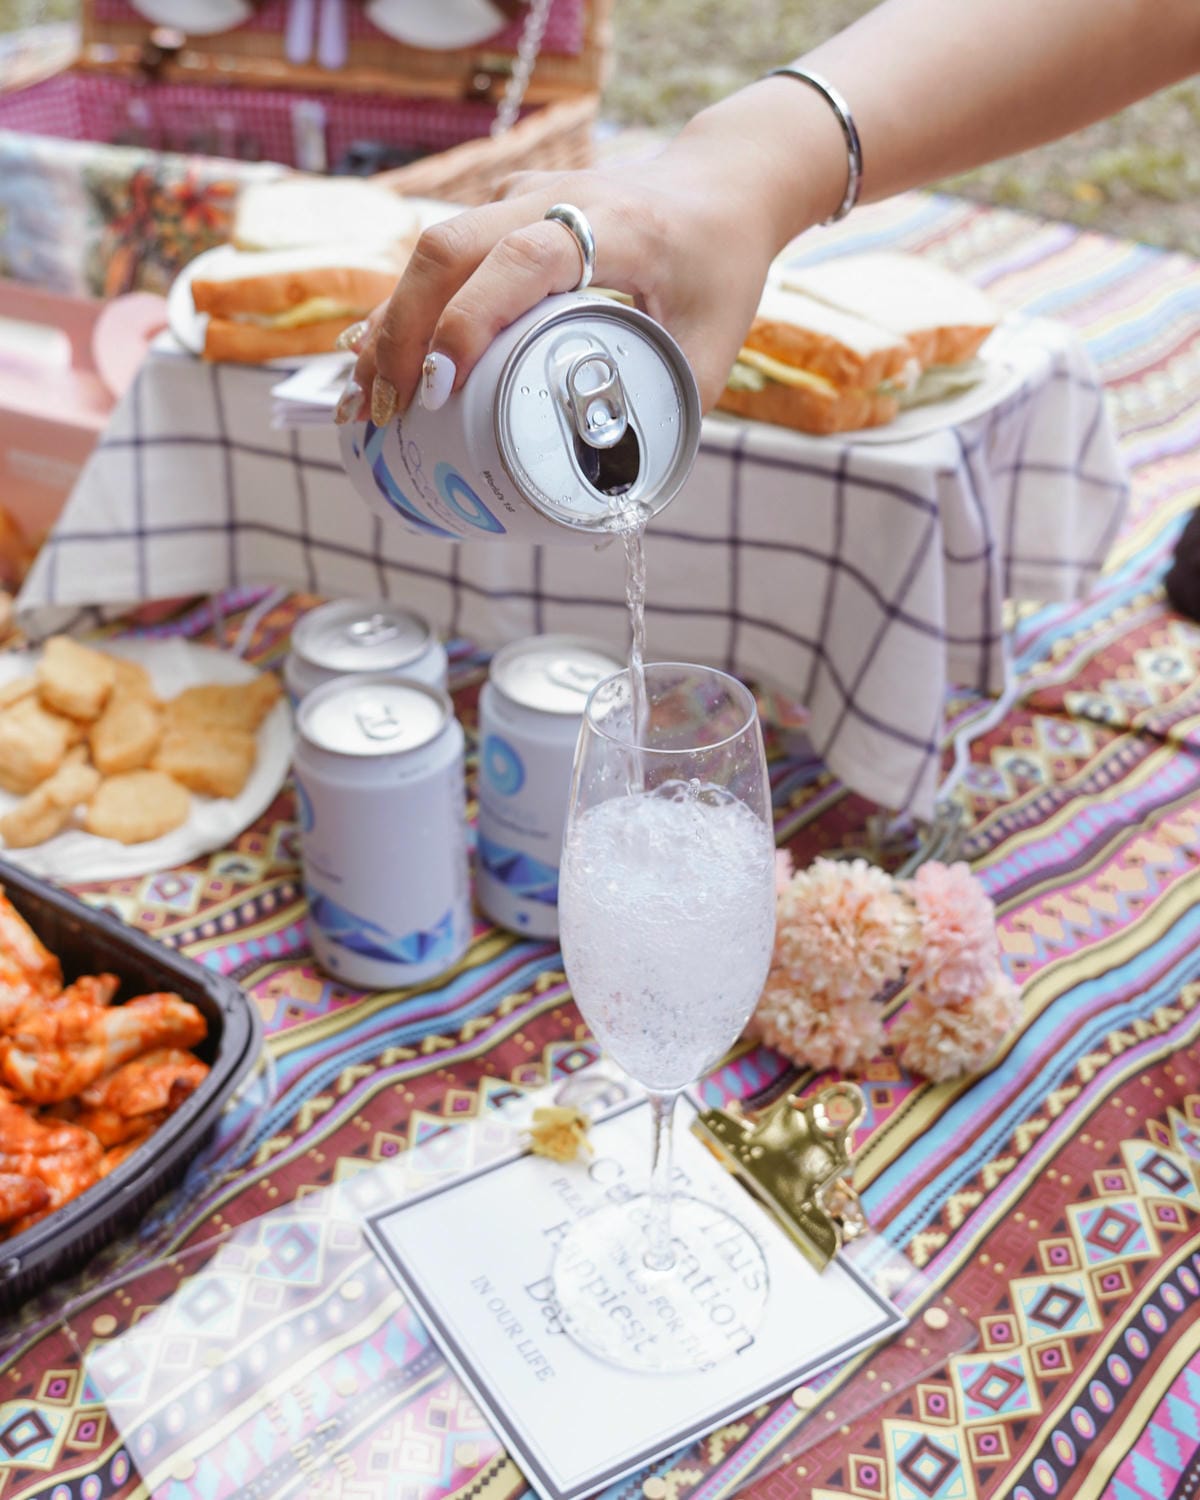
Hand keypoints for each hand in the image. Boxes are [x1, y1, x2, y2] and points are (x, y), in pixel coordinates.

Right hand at [344, 126, 789, 423]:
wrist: (721, 184)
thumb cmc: (720, 266)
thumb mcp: (712, 343)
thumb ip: (670, 410)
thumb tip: (619, 494)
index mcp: (616, 225)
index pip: (524, 259)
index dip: (471, 320)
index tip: (437, 389)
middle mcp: (556, 199)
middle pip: (450, 247)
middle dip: (404, 331)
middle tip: (384, 412)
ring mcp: (522, 198)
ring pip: (431, 250)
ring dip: (389, 326)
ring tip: (360, 404)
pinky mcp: (502, 211)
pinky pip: (439, 258)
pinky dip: (404, 312)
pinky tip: (374, 365)